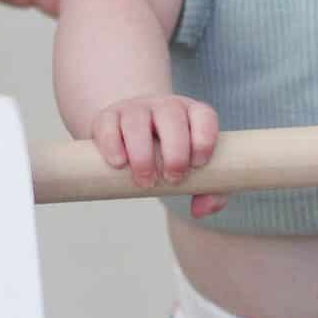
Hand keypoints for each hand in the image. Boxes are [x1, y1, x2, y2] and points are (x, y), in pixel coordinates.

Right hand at [91, 94, 225, 216]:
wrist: (133, 137)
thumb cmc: (172, 157)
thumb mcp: (195, 170)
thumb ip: (210, 191)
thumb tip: (199, 211)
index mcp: (192, 113)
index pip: (204, 116)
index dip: (204, 139)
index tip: (198, 165)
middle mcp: (165, 106)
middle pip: (171, 116)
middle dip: (175, 151)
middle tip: (172, 179)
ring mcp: (135, 108)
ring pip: (137, 121)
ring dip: (142, 153)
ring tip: (146, 181)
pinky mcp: (107, 117)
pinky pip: (108, 124)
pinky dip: (112, 144)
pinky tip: (119, 164)